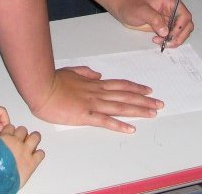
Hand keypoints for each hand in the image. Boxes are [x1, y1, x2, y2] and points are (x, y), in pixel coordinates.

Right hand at [0, 124, 44, 187]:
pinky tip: (34, 157)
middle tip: (19, 141)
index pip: (10, 127)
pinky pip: (41, 154)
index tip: (9, 135)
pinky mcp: (32, 162)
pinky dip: (38, 155)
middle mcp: (16, 142)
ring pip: (35, 137)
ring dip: (33, 140)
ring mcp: (26, 151)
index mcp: (4, 138)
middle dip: (21, 134)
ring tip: (31, 144)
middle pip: (23, 130)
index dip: (10, 131)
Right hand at [29, 66, 162, 132]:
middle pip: (126, 96)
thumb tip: (98, 74)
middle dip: (144, 100)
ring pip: (120, 107)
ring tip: (153, 113)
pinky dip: (119, 125)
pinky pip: (106, 121)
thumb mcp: (71, 71)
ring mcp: (93, 104)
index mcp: (94, 83)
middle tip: (160, 103)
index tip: (148, 90)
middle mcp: (98, 93)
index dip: (135, 87)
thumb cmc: (53, 81)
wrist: (41, 88)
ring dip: (138, 110)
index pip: (120, 85)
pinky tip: (130, 128)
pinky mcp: (85, 115)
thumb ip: (85, 72)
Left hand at [110, 0, 193, 47]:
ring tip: (160, 41)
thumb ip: (155, 19)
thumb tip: (166, 31)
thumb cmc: (131, 4)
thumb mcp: (141, 10)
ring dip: (174, 39)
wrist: (122, 6)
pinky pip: (173, 35)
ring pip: (181, 32)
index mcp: (171, 1)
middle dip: (179, 36)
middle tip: (167, 42)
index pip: (185, 15)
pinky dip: (168, 40)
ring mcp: (169, 18)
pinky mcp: (164, 25)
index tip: (170, 35)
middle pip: (187, 25)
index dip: (180, 27)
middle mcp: (173, 9)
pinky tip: (157, 40)